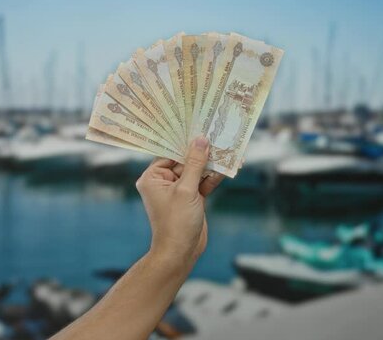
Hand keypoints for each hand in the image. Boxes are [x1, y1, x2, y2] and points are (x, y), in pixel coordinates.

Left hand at [135, 136, 223, 265]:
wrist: (180, 253)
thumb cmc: (177, 223)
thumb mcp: (187, 190)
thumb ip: (195, 164)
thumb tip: (201, 140)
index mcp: (152, 177)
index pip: (171, 153)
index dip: (187, 143)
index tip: (202, 128)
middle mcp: (163, 182)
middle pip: (185, 160)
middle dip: (203, 153)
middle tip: (220, 137)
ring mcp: (178, 190)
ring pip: (196, 171)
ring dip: (212, 165)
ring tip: (229, 151)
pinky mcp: (191, 198)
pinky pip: (202, 182)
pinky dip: (214, 177)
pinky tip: (228, 168)